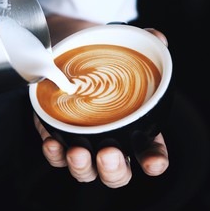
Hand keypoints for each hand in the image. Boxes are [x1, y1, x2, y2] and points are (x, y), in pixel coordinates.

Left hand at [34, 20, 169, 187]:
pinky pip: (57, 156)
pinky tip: (52, 143)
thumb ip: (146, 43)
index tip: (153, 163)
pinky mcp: (60, 137)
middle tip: (109, 154)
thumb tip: (157, 37)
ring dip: (82, 167)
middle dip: (114, 170)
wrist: (71, 54)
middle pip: (117, 173)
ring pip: (86, 171)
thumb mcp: (126, 48)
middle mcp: (111, 141)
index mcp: (136, 128)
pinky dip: (54, 154)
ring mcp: (84, 142)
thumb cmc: (105, 59)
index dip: (154, 161)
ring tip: (77, 152)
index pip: (150, 151)